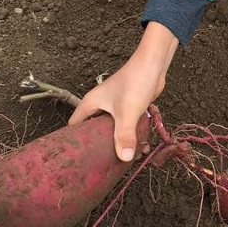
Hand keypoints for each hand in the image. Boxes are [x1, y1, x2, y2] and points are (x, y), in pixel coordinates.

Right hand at [68, 22, 178, 160]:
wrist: (153, 64)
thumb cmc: (135, 83)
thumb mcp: (127, 113)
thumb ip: (124, 136)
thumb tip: (124, 158)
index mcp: (90, 104)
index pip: (74, 125)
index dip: (74, 141)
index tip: (79, 157)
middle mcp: (99, 104)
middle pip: (93, 129)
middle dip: (99, 144)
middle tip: (103, 162)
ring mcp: (114, 105)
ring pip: (112, 127)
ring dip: (118, 140)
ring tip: (124, 157)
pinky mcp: (129, 105)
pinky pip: (126, 123)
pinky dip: (131, 133)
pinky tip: (140, 145)